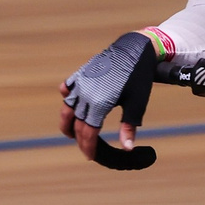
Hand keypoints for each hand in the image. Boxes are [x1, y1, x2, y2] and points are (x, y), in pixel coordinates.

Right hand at [61, 33, 153, 162]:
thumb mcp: (137, 104)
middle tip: (85, 146)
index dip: (88, 146)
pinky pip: (67, 88)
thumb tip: (127, 148)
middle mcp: (85, 94)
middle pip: (75, 123)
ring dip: (67, 122)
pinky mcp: (81, 73)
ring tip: (71, 132)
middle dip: (79, 138)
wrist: (134, 48)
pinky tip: (69, 103)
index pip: (87, 132)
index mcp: (99, 104)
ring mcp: (81, 82)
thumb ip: (128, 126)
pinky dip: (66, 97)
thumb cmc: (138, 77)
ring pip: (66, 107)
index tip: (91, 155)